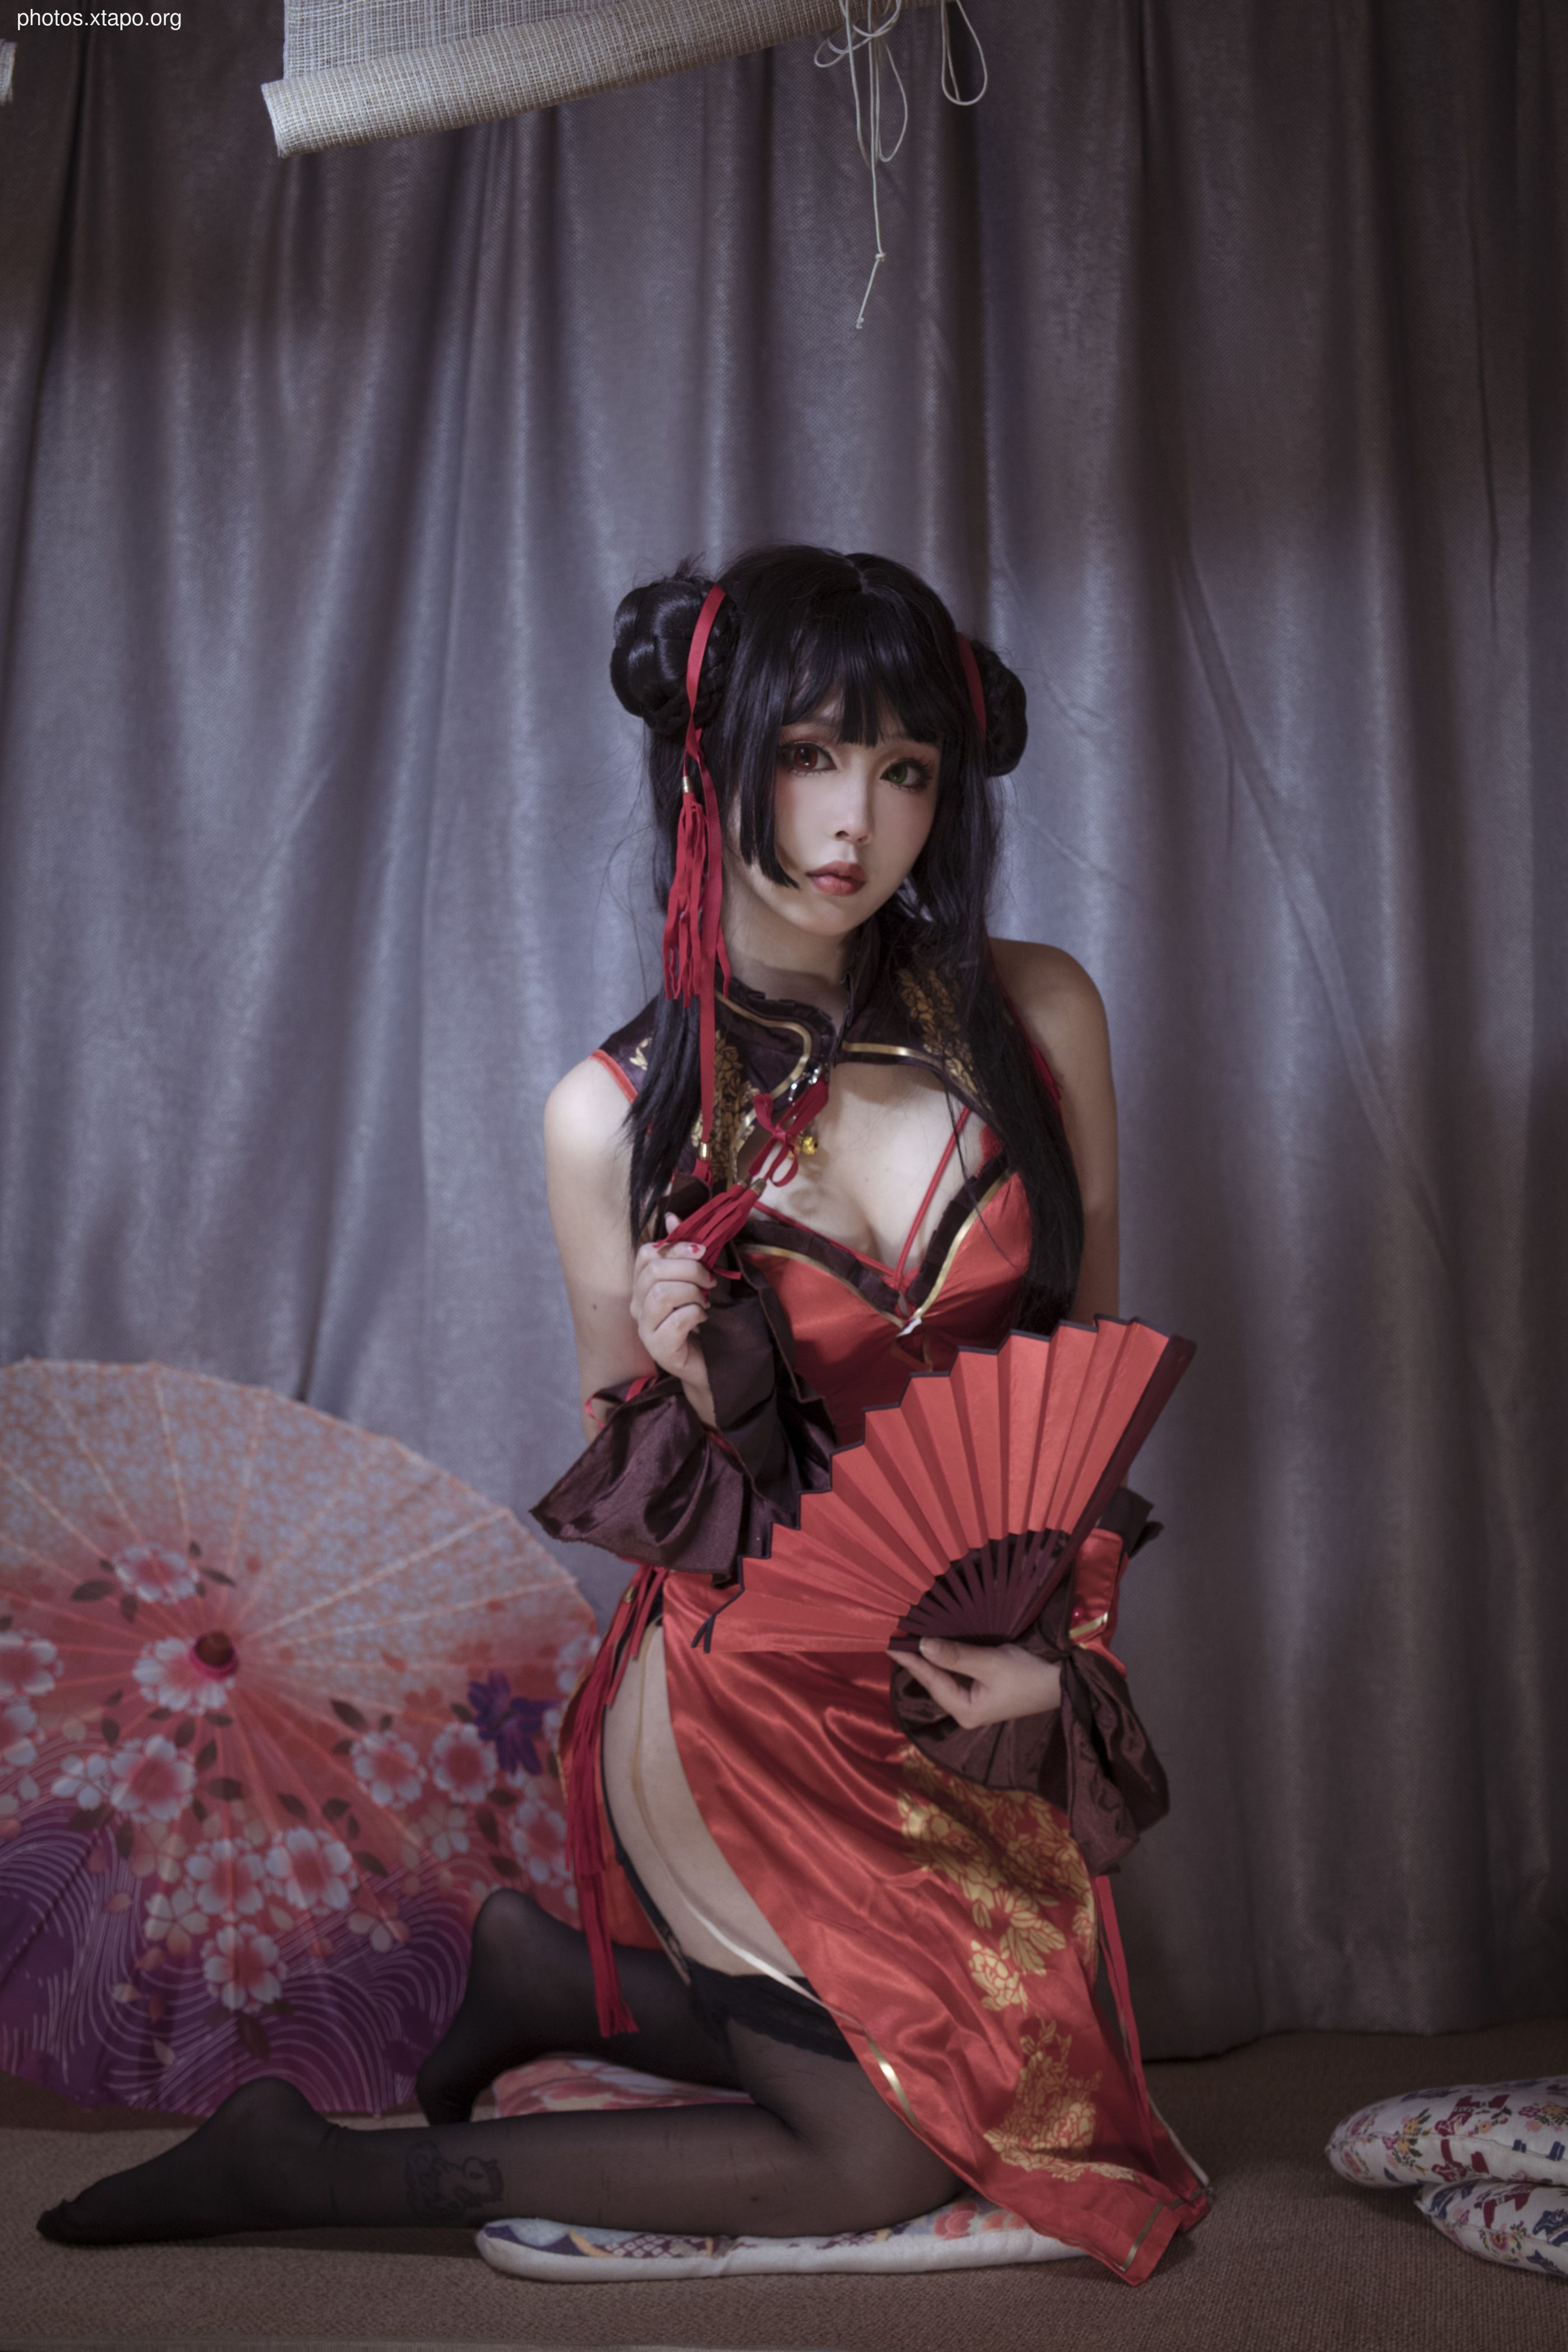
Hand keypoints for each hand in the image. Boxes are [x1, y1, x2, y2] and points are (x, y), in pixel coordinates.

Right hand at [630, 1218, 714, 1386]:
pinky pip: (677, 1319)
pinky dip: (696, 1314)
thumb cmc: (702, 1321)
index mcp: (643, 1286)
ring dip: (692, 1293)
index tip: (702, 1252)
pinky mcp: (659, 1348)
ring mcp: (645, 1329)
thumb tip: (672, 1216)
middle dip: (689, 1270)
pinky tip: (703, 1320)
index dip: (675, 1246)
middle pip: (654, 1271)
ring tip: (704, 1302)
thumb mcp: (696, 1280)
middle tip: (709, 1282)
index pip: (646, 1254)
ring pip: (661, 1293)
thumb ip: (684, 1251)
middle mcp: (637, 1307)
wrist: (711, 1363)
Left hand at [899, 1638, 1061, 1728]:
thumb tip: (923, 1646)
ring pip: (946, 1676)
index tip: (889, 1644)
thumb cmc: (1028, 1674)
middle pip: (935, 1681)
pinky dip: (946, 1658)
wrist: (1064, 1680)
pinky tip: (936, 1644)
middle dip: (918, 1660)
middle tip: (896, 1637)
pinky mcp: (985, 1689)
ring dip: (931, 1657)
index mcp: (965, 1711)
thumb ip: (955, 1655)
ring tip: (910, 1638)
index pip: (930, 1681)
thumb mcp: (990, 1663)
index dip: (910, 1661)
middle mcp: (966, 1709)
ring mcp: (976, 1700)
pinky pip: (958, 1672)